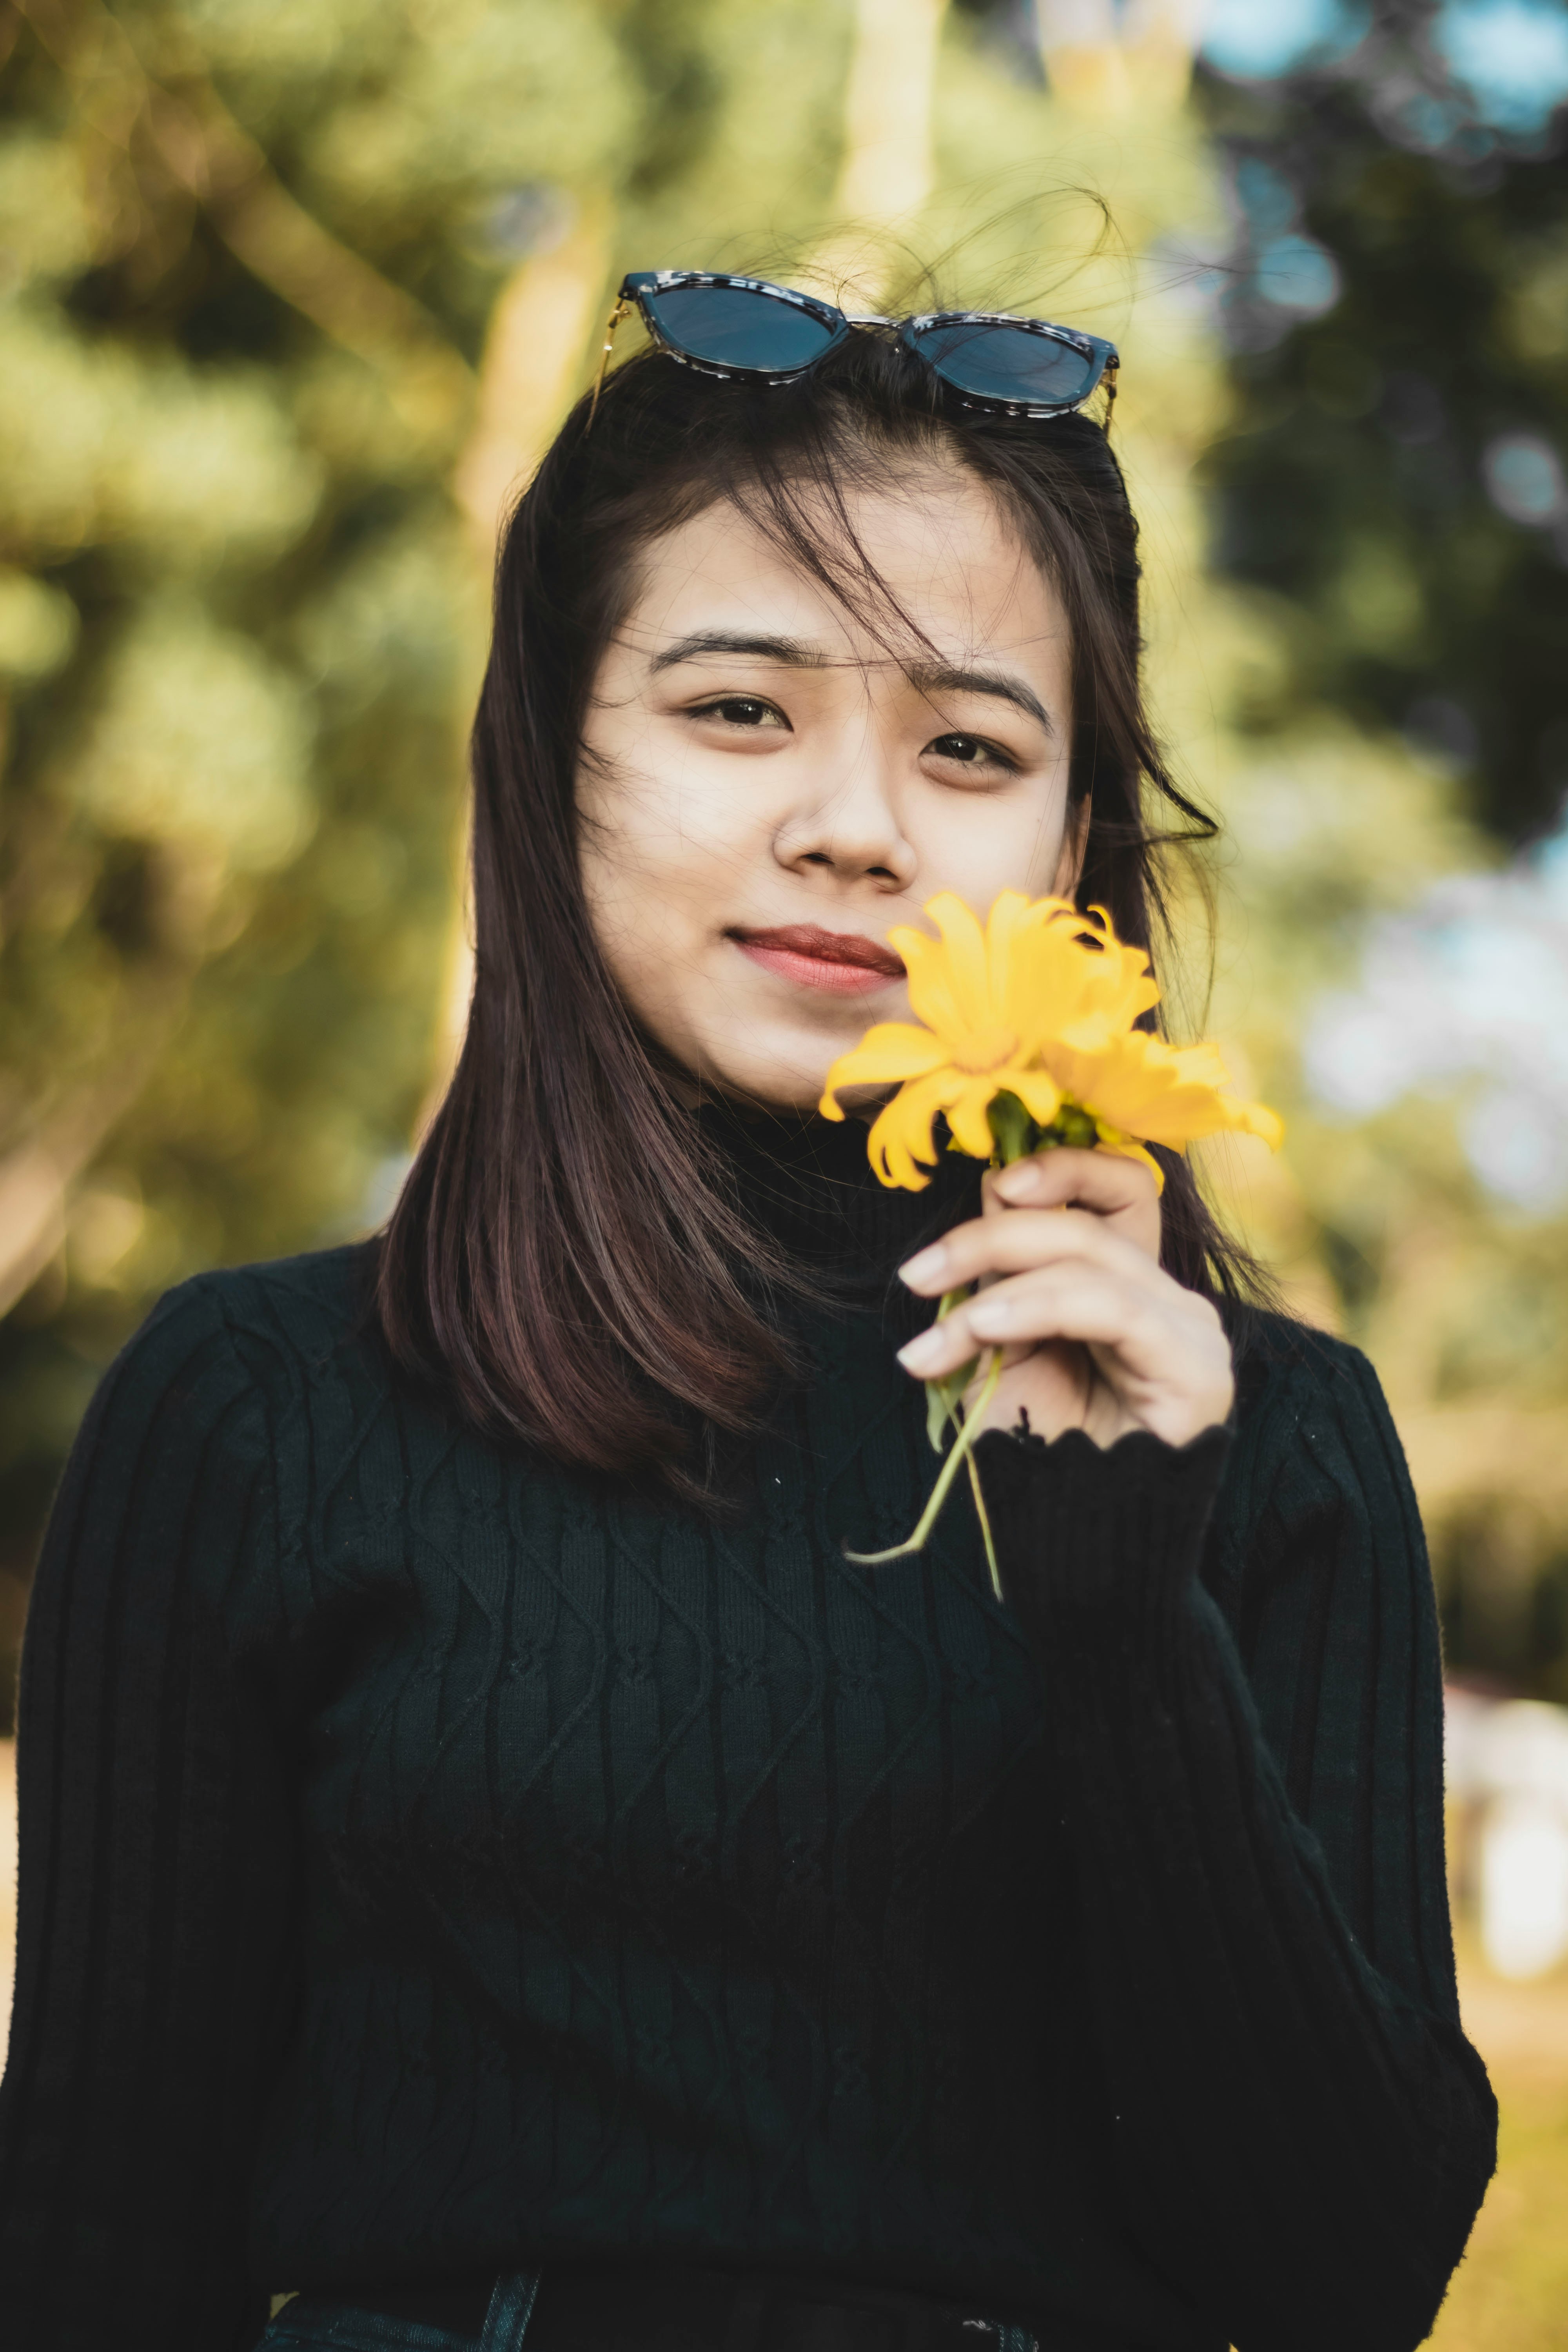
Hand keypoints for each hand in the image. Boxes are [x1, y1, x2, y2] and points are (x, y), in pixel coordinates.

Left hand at [893, 1147, 1234, 1449]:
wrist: (1075, 1537)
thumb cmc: (1038, 1446)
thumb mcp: (1005, 1342)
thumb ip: (1003, 1273)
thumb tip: (992, 1191)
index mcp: (1129, 1282)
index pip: (1119, 1188)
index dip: (1062, 1168)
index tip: (991, 1184)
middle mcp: (1169, 1296)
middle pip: (1087, 1221)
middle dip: (988, 1237)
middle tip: (917, 1274)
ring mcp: (1189, 1329)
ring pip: (1088, 1259)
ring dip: (992, 1292)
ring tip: (935, 1341)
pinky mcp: (1194, 1366)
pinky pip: (1108, 1308)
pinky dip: (1034, 1307)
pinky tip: (984, 1331)